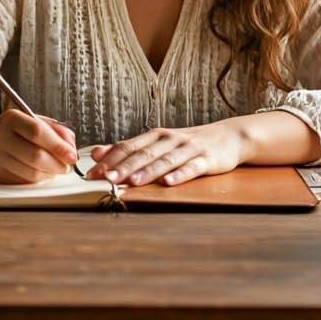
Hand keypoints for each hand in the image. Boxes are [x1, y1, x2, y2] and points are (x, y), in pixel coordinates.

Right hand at [0, 109, 77, 183]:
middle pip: (35, 156)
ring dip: (49, 173)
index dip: (58, 146)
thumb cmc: (14, 130)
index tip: (71, 155)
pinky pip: (24, 181)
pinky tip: (42, 173)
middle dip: (57, 164)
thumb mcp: (34, 120)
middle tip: (66, 166)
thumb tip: (70, 147)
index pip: (37, 132)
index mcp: (11, 119)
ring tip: (55, 169)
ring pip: (30, 173)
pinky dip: (38, 179)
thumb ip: (56, 130)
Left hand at [86, 123, 245, 186]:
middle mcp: (169, 139)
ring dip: (147, 172)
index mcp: (155, 136)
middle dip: (124, 167)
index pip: (128, 146)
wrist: (228, 136)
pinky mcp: (206, 159)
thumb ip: (129, 149)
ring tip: (132, 182)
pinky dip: (179, 175)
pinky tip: (169, 183)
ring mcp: (188, 148)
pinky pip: (191, 168)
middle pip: (143, 153)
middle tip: (106, 179)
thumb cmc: (187, 144)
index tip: (92, 173)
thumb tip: (96, 153)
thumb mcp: (157, 143)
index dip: (110, 159)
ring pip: (165, 160)